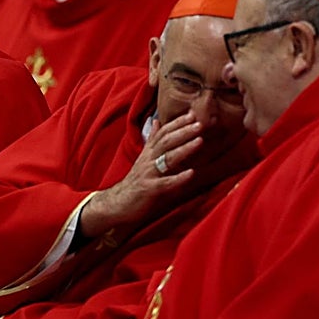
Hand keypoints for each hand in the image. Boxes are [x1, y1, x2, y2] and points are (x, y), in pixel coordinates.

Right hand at [78, 111, 202, 238]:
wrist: (118, 204)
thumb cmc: (135, 181)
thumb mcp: (143, 158)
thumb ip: (152, 140)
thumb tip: (156, 120)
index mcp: (148, 153)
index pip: (162, 133)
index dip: (176, 123)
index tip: (192, 114)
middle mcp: (148, 160)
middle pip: (165, 142)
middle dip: (183, 131)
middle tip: (199, 123)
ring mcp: (148, 174)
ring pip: (167, 159)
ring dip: (184, 149)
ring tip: (200, 141)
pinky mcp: (150, 190)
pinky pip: (166, 183)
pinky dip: (179, 178)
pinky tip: (191, 173)